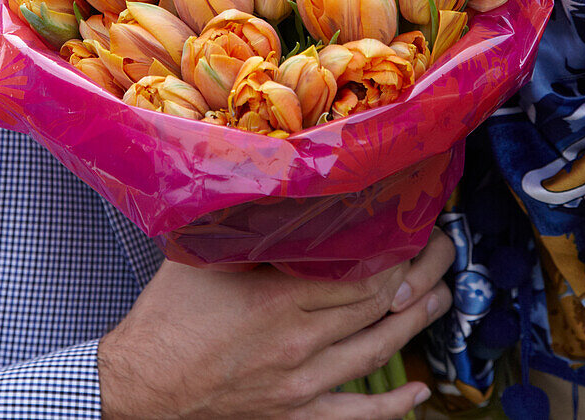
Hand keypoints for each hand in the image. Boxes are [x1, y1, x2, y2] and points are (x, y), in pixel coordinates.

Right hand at [98, 227, 453, 418]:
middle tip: (442, 251)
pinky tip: (420, 392)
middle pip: (376, 307)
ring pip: (375, 353)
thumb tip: (277, 187)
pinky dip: (392, 407)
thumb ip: (246, 227)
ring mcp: (300, 384)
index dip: (398, 251)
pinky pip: (354, 415)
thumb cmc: (169, 313)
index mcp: (280, 298)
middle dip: (418, 276)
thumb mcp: (205, 255)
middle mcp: (299, 342)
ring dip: (415, 325)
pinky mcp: (293, 412)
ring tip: (442, 297)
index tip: (417, 227)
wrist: (142, 382)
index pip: (360, 273)